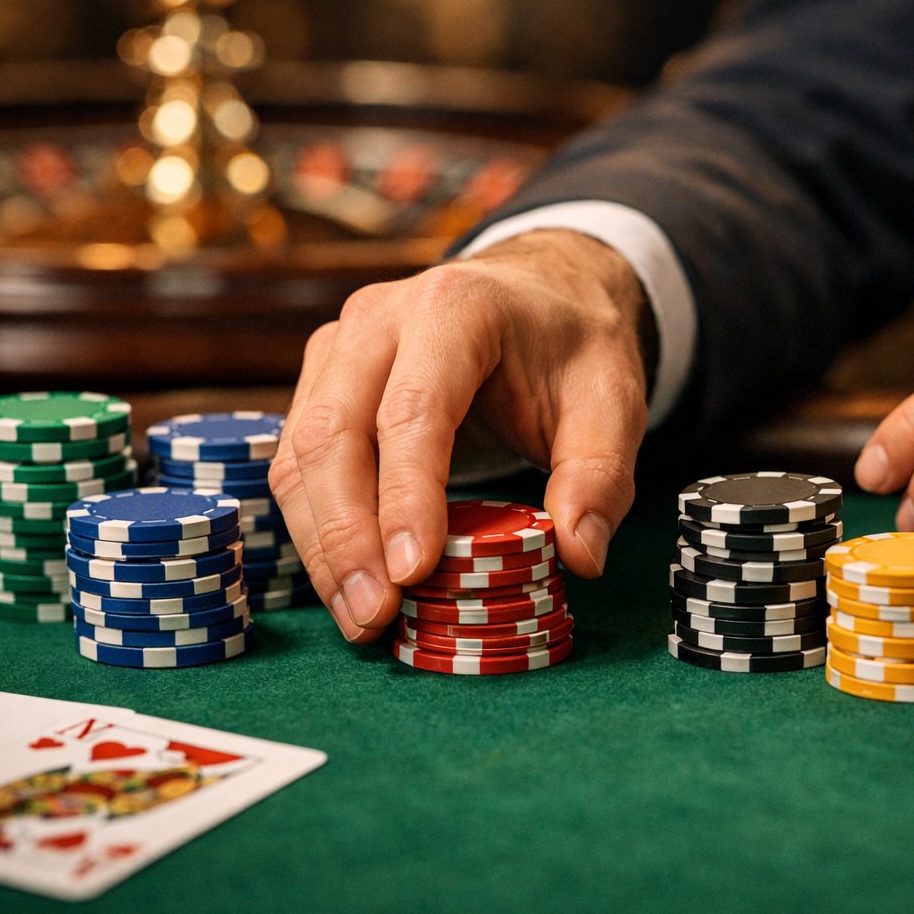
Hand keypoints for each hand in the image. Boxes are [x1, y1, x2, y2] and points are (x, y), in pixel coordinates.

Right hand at [270, 230, 648, 642]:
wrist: (539, 293)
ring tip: (362, 619)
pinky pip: (299, 463)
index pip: (412, 410)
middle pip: (335, 433)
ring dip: (323, 545)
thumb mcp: (613, 401)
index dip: (407, 496)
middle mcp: (379, 319)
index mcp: (455, 309)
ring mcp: (339, 349)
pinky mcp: (321, 383)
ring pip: (302, 454)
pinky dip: (317, 529)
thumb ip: (599, 476)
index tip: (413, 573)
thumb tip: (579, 556)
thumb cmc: (572, 348)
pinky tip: (348, 584)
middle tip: (376, 616)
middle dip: (347, 536)